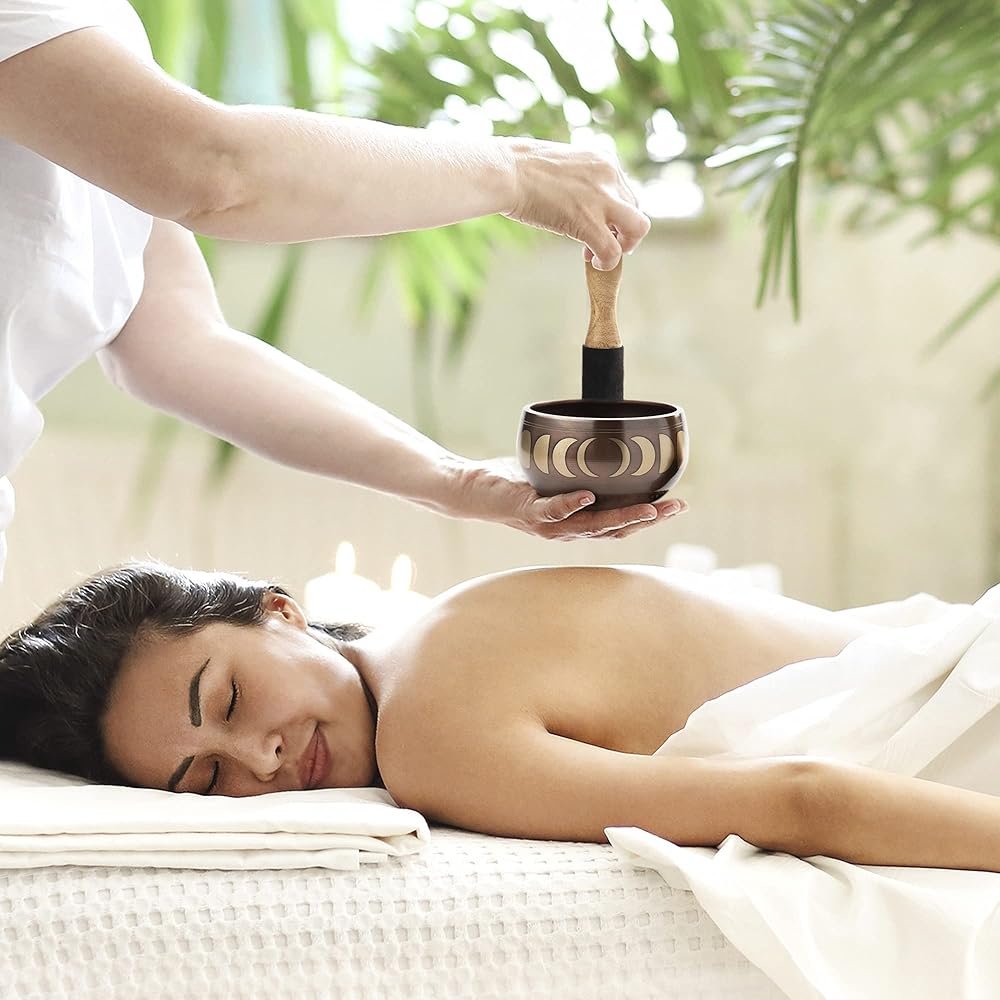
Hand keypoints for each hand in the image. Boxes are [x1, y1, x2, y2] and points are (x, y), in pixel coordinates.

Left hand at [449, 457, 687, 540]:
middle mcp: (567, 529)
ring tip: (649, 508)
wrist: (472, 488)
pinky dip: (570, 505)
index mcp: (577, 520)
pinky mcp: (527, 513)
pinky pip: (551, 512)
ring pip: (591, 526)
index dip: (650, 517)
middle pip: (615, 530)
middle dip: (649, 520)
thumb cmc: (514, 479)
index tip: (678, 503)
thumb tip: (605, 421)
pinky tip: (587, 497)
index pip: (621, 523)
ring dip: (621, 518)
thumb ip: (579, 458)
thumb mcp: (554, 468)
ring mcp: (548, 525)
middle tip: (677, 506)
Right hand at [500, 137, 650, 270]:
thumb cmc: (520, 169)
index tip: (597, 225)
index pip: (626, 193)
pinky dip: (607, 262)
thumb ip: (579, 181)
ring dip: (625, 246)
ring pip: (637, 229)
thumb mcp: (562, 165)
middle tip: (601, 242)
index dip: (614, 214)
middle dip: (621, 231)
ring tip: (603, 255)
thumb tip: (579, 203)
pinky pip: (612, 251)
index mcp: (604, 161)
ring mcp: (601, 199)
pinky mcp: (587, 222)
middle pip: (636, 210)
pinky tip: (593, 262)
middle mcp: (609, 177)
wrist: (506, 171)